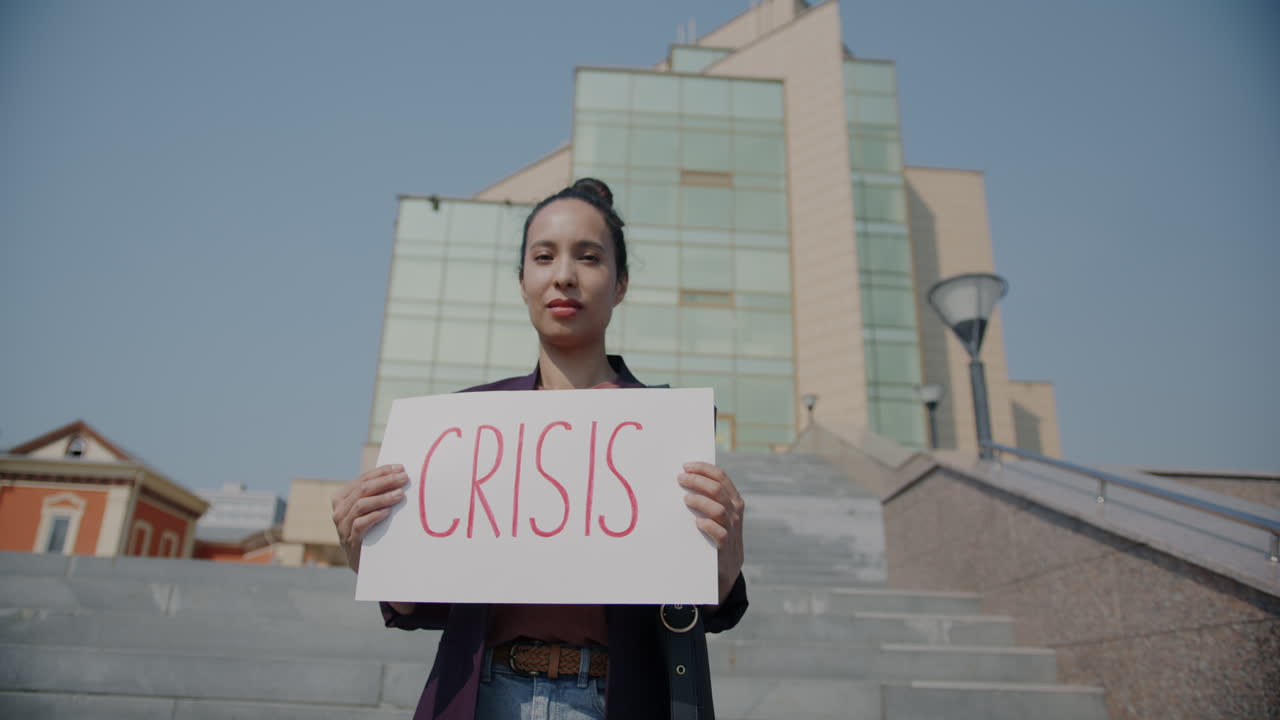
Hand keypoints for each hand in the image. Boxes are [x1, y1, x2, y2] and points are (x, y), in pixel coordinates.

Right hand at [331, 464, 408, 572]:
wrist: (365, 563)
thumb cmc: (371, 531)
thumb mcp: (369, 509)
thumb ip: (376, 494)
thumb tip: (398, 475)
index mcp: (342, 498)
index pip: (363, 479)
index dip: (382, 472)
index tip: (400, 468)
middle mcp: (339, 510)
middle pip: (362, 489)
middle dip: (385, 481)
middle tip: (403, 479)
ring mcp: (343, 526)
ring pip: (361, 505)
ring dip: (382, 498)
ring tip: (400, 494)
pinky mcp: (350, 540)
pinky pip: (360, 524)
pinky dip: (374, 516)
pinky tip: (387, 512)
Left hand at [678, 461, 744, 604]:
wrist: (726, 569)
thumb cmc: (716, 535)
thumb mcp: (717, 514)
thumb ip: (708, 498)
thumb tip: (684, 478)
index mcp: (733, 499)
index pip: (721, 476)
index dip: (703, 469)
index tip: (686, 466)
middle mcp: (735, 511)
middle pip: (717, 489)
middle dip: (697, 481)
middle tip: (680, 479)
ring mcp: (732, 528)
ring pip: (718, 509)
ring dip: (700, 501)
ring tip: (686, 499)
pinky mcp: (726, 546)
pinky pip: (719, 532)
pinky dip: (708, 525)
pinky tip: (697, 523)